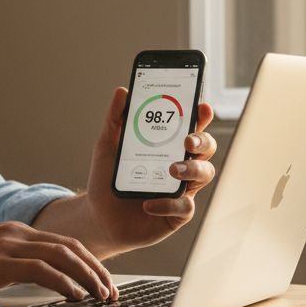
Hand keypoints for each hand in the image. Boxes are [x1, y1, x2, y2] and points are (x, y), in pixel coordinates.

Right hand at [0, 222, 114, 299]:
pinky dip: (63, 282)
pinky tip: (73, 296)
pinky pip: (41, 270)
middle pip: (71, 246)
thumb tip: (43, 281)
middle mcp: (17, 233)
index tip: (102, 280)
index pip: (65, 242)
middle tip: (110, 291)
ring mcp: (8, 245)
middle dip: (96, 269)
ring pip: (62, 255)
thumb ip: (15, 264)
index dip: (89, 261)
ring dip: (87, 277)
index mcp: (17, 231)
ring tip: (99, 296)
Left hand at [82, 87, 216, 255]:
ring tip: (172, 169)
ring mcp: (181, 189)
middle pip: (206, 148)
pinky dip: (168, 204)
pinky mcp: (176, 214)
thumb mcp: (107, 146)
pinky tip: (148, 203)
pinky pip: (184, 208)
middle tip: (188, 139)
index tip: (202, 107)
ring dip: (192, 169)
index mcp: (168, 146)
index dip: (202, 117)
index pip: (192, 127)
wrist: (99, 215)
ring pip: (204, 174)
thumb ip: (115, 120)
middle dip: (202, 140)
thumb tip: (122, 91)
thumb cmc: (109, 178)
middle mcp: (181, 165)